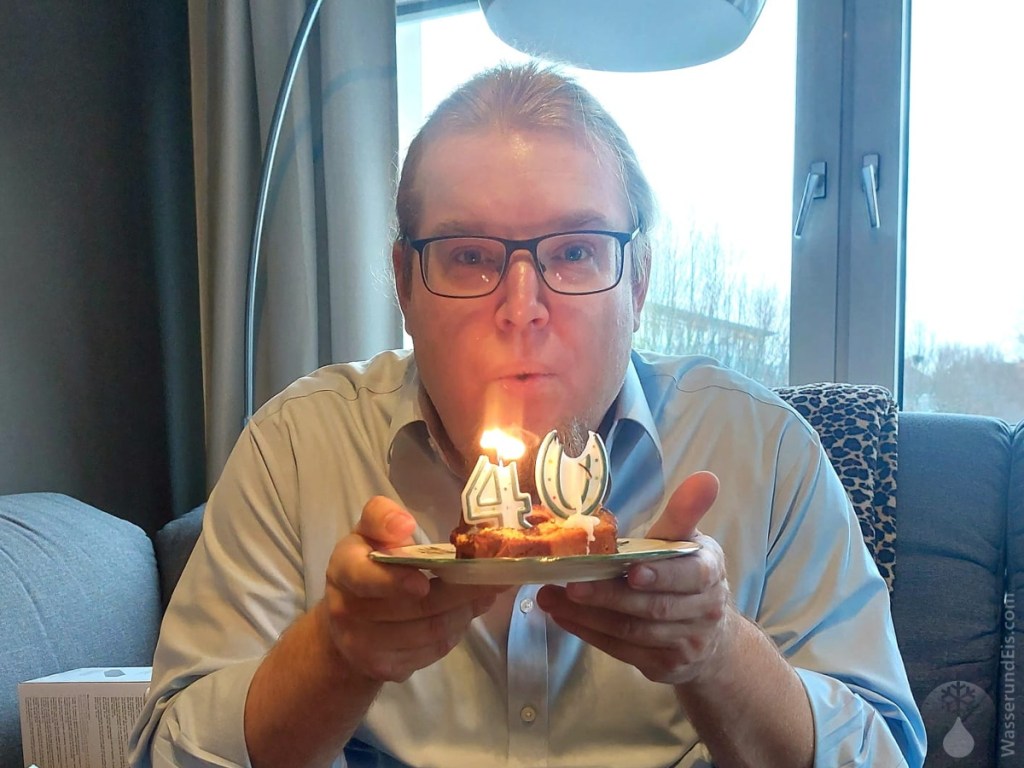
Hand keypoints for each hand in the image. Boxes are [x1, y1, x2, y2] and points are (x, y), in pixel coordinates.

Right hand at [319, 496, 505, 683]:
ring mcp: (364, 645)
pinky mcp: (385, 668)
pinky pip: (431, 651)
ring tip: (485, 594)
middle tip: (494, 578)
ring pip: (429, 631)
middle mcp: (346, 611)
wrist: (348, 622)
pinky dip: (455, 632)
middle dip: (459, 592)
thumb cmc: (368, 563)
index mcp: (344, 568)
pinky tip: (465, 615)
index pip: (364, 577)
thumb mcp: (369, 532)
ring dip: (464, 612)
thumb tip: (404, 525)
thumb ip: (382, 517)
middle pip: (412, 607)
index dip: (395, 582)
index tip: (422, 582)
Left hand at [536, 471, 732, 684]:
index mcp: (709, 572)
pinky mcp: (664, 666)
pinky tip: (562, 616)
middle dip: (608, 596)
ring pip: (632, 631)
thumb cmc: (688, 576)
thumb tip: (706, 477)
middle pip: (652, 607)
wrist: (710, 638)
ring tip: (551, 598)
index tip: (631, 570)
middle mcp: (704, 611)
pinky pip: (622, 650)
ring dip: (588, 616)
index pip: (690, 575)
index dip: (661, 575)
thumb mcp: (688, 542)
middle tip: (570, 583)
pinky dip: (589, 633)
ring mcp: (685, 643)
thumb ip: (685, 513)